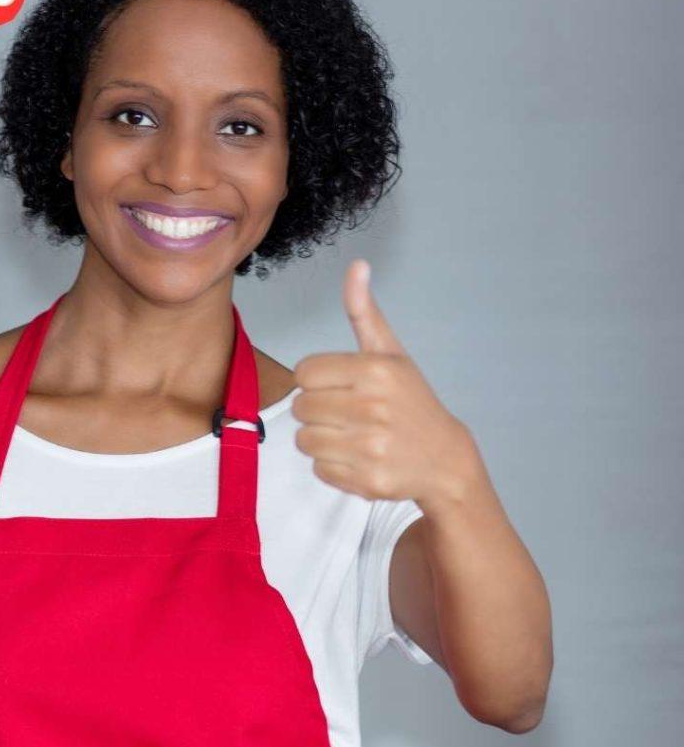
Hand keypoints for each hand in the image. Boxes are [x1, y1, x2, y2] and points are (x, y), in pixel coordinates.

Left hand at [292, 258, 480, 510]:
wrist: (444, 458)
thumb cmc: (410, 400)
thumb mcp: (391, 353)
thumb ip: (364, 313)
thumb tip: (357, 266)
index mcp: (375, 371)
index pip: (304, 372)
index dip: (316, 380)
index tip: (340, 386)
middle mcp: (373, 408)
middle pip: (300, 407)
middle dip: (317, 410)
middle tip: (346, 413)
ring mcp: (371, 447)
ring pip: (304, 440)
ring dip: (320, 439)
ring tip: (351, 435)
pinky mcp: (367, 480)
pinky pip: (319, 469)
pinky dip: (332, 466)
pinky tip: (358, 457)